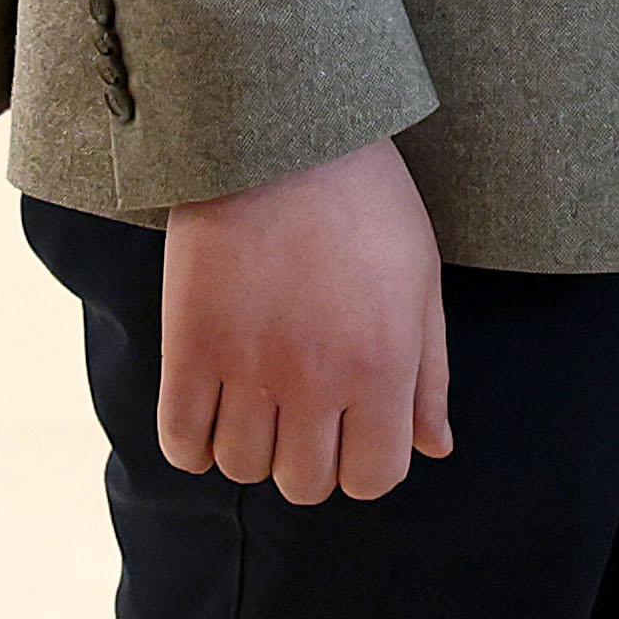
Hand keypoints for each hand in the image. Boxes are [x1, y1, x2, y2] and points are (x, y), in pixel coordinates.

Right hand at [154, 136, 451, 503]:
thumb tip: (436, 448)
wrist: (281, 134)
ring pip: (242, 468)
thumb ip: (429, 374)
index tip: (352, 432)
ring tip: (257, 399)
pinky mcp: (190, 346)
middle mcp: (316, 378)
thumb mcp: (420, 280)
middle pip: (304, 484)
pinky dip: (193, 442)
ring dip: (251, 446)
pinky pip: (181, 442)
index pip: (373, 478)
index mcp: (383, 364)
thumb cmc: (365, 201)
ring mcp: (248, 366)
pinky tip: (211, 406)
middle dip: (307, 458)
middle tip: (302, 411)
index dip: (364, 464)